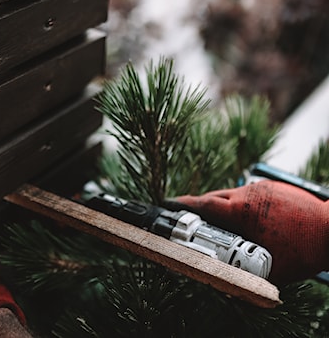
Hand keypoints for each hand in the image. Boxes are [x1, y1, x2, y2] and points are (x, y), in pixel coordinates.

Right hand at [165, 180, 328, 283]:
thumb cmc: (305, 250)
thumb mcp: (272, 269)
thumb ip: (245, 277)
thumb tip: (224, 286)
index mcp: (243, 211)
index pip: (205, 204)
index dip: (183, 204)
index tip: (168, 204)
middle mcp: (249, 194)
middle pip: (214, 197)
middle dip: (199, 206)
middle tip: (189, 217)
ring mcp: (261, 188)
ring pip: (229, 193)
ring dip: (220, 205)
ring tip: (218, 221)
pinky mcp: (271, 186)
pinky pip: (245, 192)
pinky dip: (237, 203)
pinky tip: (243, 217)